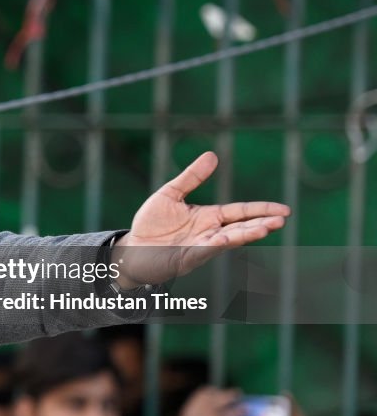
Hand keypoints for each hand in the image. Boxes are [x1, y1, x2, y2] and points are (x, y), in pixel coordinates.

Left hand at [113, 151, 289, 287]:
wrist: (131, 247)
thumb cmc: (151, 224)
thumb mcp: (170, 194)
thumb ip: (191, 177)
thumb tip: (212, 155)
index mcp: (209, 217)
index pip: (241, 212)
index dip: (261, 210)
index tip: (284, 210)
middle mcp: (209, 234)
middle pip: (241, 228)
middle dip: (261, 224)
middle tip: (281, 220)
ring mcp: (200, 248)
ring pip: (227, 241)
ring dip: (245, 235)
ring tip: (265, 229)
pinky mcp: (185, 259)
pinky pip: (202, 252)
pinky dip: (214, 246)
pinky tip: (225, 240)